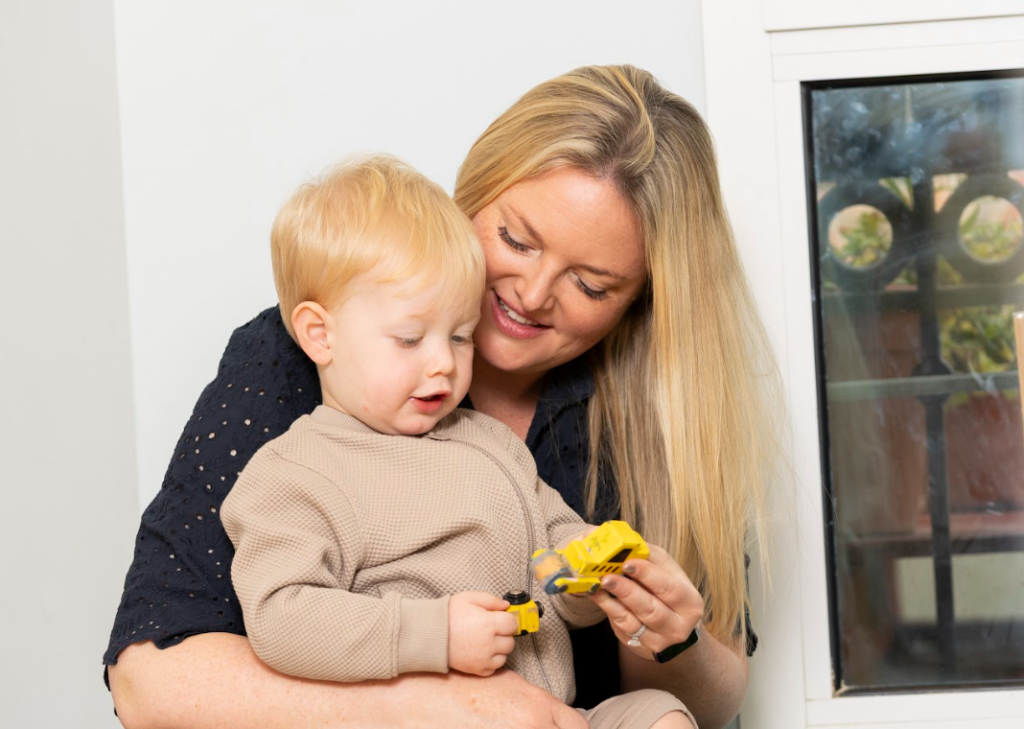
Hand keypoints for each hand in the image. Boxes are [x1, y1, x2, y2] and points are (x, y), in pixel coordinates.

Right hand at [448, 591, 517, 675]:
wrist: (430, 634)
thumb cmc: (449, 615)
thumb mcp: (470, 598)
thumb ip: (491, 600)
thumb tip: (506, 606)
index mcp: (488, 624)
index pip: (512, 624)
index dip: (507, 619)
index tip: (500, 618)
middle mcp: (488, 644)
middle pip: (510, 642)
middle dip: (503, 634)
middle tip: (491, 629)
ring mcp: (483, 659)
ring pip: (504, 656)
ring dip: (499, 649)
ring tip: (485, 641)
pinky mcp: (476, 670)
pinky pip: (493, 669)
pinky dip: (491, 661)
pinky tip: (481, 652)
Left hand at [589, 543, 703, 658]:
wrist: (671, 623)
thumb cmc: (667, 590)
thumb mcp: (666, 570)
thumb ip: (649, 556)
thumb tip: (626, 541)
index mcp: (690, 602)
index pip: (669, 588)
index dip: (648, 575)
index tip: (628, 562)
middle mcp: (678, 626)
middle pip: (651, 609)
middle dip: (627, 591)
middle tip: (607, 576)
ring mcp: (660, 640)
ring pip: (634, 622)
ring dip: (613, 601)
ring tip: (598, 584)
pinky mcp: (641, 646)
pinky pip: (622, 628)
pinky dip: (608, 610)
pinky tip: (598, 595)